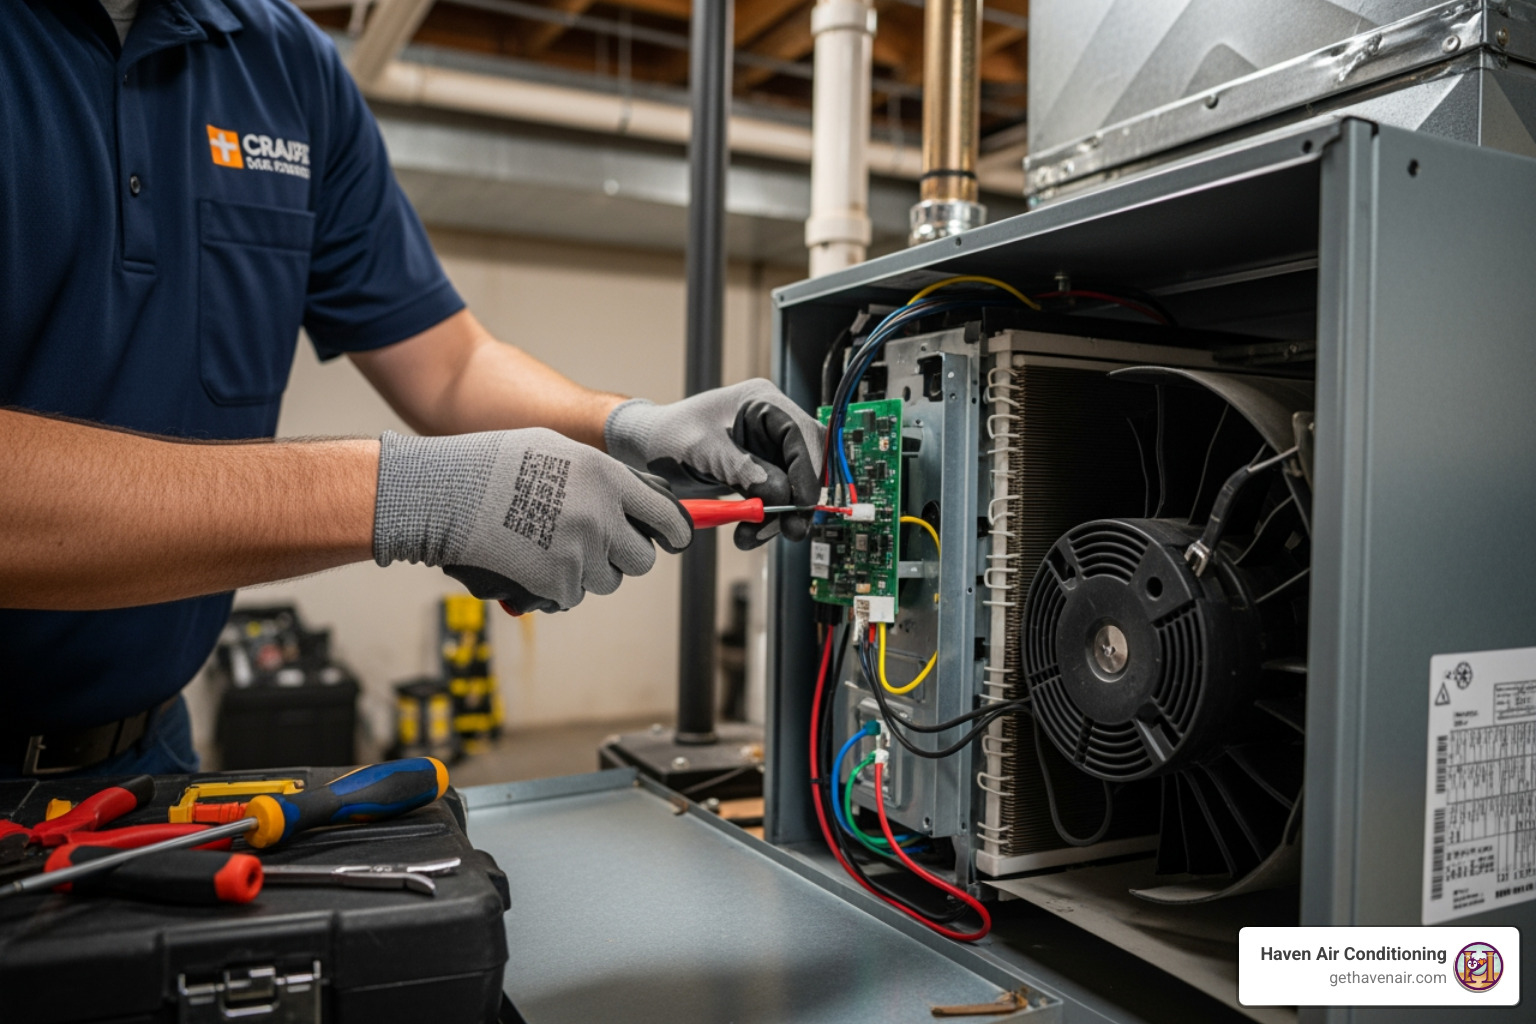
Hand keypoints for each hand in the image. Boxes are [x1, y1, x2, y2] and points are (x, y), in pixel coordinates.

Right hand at [372, 428, 691, 612]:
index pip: (668, 518)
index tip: (671, 539)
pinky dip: (555, 586)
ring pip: (606, 580)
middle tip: (599, 546)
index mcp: (609, 480)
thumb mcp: (560, 450)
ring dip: (587, 570)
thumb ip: (603, 475)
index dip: (673, 533)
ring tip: (550, 545)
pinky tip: (530, 560)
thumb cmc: (495, 466)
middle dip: (624, 556)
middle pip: (641, 560)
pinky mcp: (557, 584)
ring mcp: (580, 554)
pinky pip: (572, 595)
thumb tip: (636, 498)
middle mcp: (602, 518)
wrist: (445, 495)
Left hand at [603, 379, 822, 549]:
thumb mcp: (701, 449)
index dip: (807, 469)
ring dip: (779, 516)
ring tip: (753, 536)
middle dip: (798, 498)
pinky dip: (764, 520)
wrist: (645, 452)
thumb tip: (779, 494)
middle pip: (804, 462)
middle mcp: (770, 424)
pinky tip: (748, 534)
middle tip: (790, 529)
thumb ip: (741, 468)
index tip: (803, 502)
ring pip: (792, 486)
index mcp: (761, 402)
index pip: (800, 433)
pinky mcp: (758, 473)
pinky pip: (774, 500)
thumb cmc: (667, 436)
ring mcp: (766, 449)